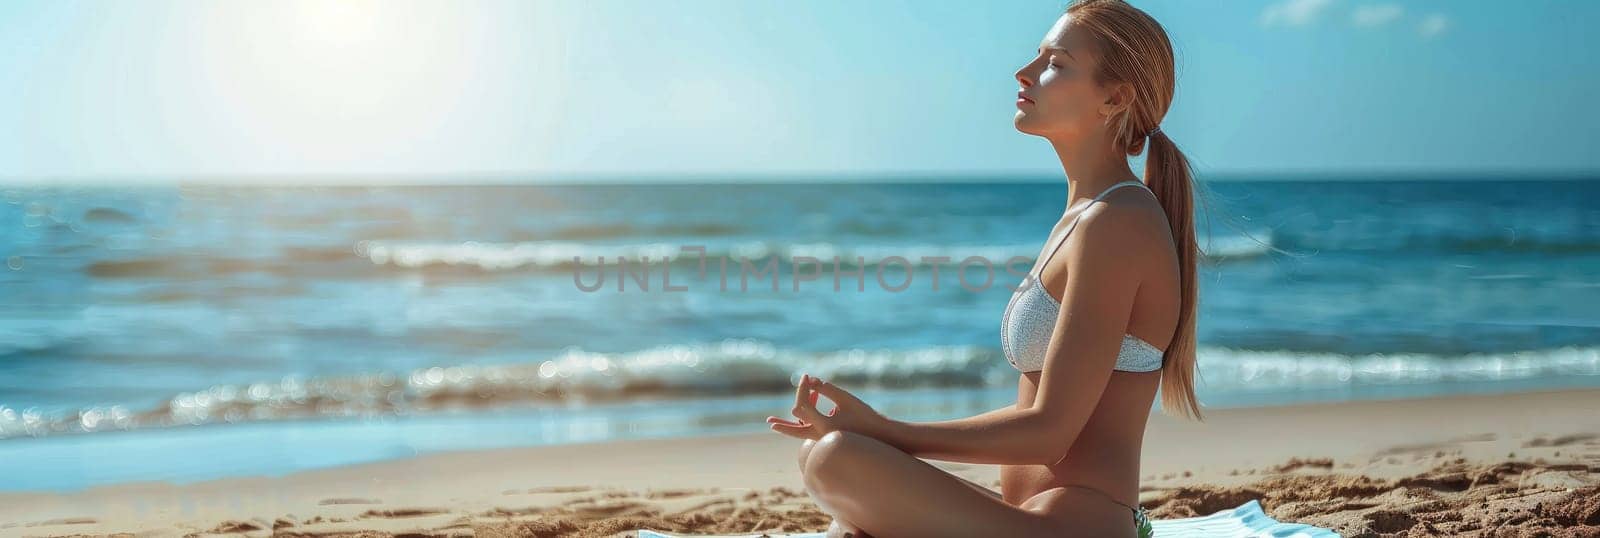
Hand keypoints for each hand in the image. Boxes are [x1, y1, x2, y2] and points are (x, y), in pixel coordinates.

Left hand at [766, 374, 888, 440]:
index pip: (803, 406)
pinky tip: (814, 398)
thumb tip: (812, 381)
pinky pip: (814, 428)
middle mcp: (822, 436)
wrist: (882, 437)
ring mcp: (826, 438)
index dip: (803, 389)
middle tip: (769, 422)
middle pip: (796, 430)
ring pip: (804, 430)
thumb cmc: (865, 416)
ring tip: (789, 411)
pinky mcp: (830, 437)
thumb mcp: (846, 399)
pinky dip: (811, 416)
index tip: (806, 376)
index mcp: (824, 426)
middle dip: (783, 425)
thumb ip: (827, 389)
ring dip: (798, 417)